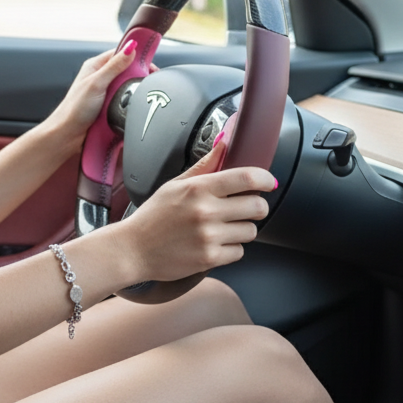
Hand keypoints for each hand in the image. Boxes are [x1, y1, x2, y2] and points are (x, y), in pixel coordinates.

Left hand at [45, 41, 140, 148]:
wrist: (68, 134)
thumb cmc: (75, 108)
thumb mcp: (97, 83)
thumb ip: (114, 66)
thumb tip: (130, 47)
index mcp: (95, 66)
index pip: (120, 53)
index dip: (136, 57)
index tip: (150, 65)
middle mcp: (99, 77)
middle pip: (125, 70)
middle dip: (137, 75)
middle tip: (149, 81)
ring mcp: (104, 91)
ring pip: (126, 85)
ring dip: (133, 89)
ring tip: (141, 93)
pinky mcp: (108, 105)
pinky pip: (123, 99)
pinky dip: (129, 101)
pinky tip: (133, 104)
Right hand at [115, 133, 275, 283]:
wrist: (133, 249)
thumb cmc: (154, 216)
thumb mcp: (175, 185)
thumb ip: (204, 166)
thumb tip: (224, 144)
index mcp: (198, 188)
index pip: (246, 178)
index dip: (265, 179)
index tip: (269, 182)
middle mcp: (206, 211)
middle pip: (257, 206)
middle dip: (256, 207)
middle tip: (245, 208)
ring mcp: (208, 236)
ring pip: (251, 231)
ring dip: (242, 229)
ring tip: (223, 228)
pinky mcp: (209, 258)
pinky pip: (239, 252)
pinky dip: (231, 249)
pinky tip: (214, 244)